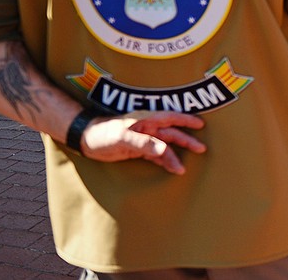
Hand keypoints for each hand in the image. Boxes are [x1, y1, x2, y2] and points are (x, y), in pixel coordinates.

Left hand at [81, 111, 206, 174]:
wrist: (85, 140)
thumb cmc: (102, 134)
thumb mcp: (122, 138)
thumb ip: (143, 143)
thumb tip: (165, 149)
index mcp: (146, 119)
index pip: (170, 118)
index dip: (186, 120)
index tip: (200, 125)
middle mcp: (148, 128)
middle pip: (172, 133)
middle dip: (187, 140)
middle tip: (202, 149)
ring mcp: (144, 139)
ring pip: (165, 146)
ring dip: (175, 156)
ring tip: (183, 169)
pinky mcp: (138, 149)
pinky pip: (156, 155)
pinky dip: (164, 161)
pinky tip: (171, 169)